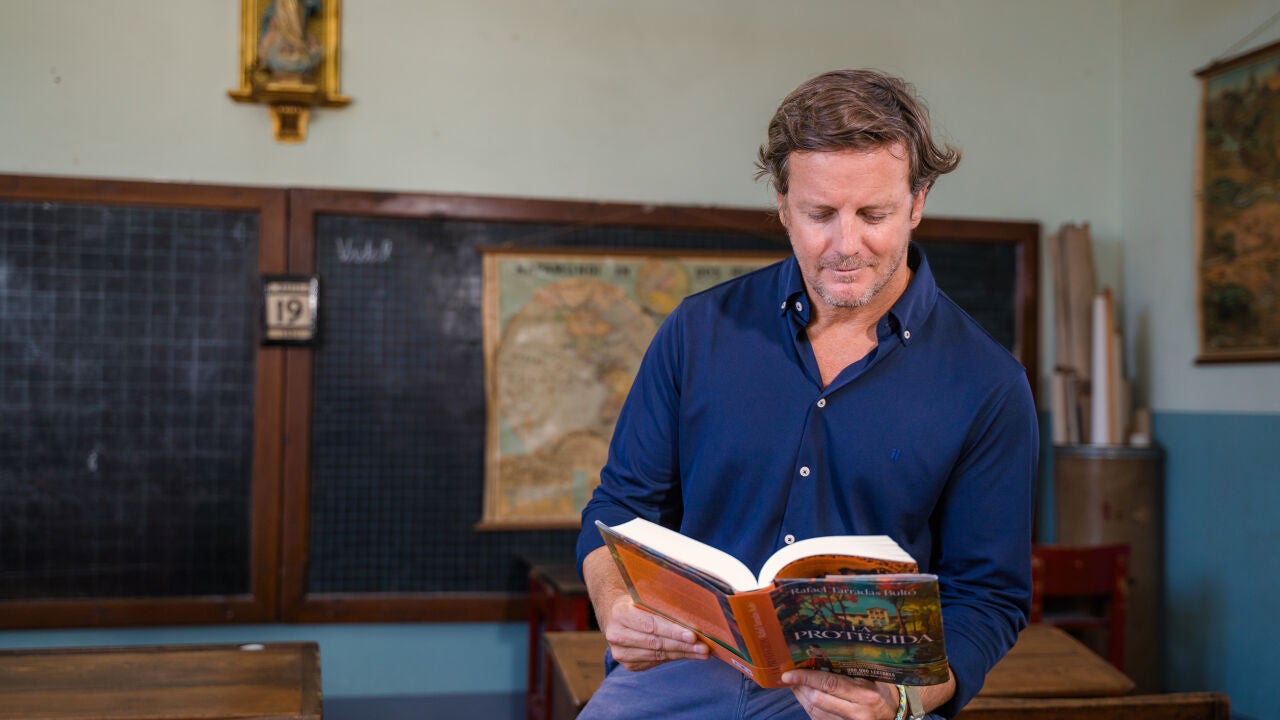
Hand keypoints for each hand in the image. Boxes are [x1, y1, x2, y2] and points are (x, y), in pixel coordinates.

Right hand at [600, 595, 709, 670]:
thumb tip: (694, 611)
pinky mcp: (628, 664)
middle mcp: (616, 634)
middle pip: (655, 643)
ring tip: (702, 652)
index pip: (650, 624)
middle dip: (682, 645)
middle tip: (704, 647)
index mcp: (619, 612)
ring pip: (657, 655)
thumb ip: (664, 602)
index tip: (693, 635)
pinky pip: (656, 662)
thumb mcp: (646, 594)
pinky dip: (674, 657)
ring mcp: (620, 653)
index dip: (673, 631)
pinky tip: (689, 654)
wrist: (617, 615)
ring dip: (683, 654)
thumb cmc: (638, 601)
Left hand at [782, 671, 899, 719]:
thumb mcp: (873, 674)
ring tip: (795, 684)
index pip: (829, 685)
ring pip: (815, 712)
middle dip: (800, 687)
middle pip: (818, 700)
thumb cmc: (883, 688)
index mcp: (865, 695)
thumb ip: (852, 665)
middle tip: (790, 676)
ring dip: (802, 697)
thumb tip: (822, 650)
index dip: (806, 678)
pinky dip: (809, 707)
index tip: (788, 674)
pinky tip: (806, 696)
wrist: (896, 713)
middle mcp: (856, 713)